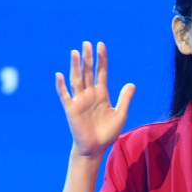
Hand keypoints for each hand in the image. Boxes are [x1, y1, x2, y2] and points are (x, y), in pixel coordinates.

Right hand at [55, 41, 134, 159]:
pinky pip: (65, 95)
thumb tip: (132, 83)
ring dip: (75, 66)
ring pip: (77, 79)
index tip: (100, 45)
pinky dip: (61, 85)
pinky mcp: (71, 109)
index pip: (101, 72)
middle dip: (88, 58)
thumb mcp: (120, 114)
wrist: (95, 149)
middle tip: (86, 43)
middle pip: (88, 72)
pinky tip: (59, 74)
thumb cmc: (107, 133)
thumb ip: (125, 98)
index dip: (101, 59)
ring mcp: (80, 100)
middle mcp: (90, 94)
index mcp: (102, 94)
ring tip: (74, 52)